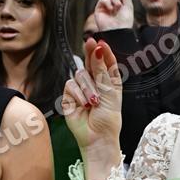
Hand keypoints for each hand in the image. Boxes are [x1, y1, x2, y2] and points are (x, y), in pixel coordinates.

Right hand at [62, 39, 121, 153]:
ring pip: (80, 74)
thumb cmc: (108, 117)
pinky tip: (83, 104)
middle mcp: (95, 82)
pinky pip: (70, 85)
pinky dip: (78, 94)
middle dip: (90, 52)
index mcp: (109, 81)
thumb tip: (98, 50)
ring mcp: (82, 88)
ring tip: (93, 102)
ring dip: (88, 87)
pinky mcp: (69, 96)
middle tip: (91, 43)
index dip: (103, 51)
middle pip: (90, 62)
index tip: (101, 42)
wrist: (97, 136)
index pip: (106, 62)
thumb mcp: (110, 92)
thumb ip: (102, 71)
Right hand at [94, 0, 133, 30]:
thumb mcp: (128, 6)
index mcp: (122, 5)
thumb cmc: (124, 22)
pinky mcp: (99, 9)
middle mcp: (114, 5)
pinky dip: (107, 2)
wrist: (118, 32)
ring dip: (115, 0)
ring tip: (117, 8)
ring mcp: (106, 7)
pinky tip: (110, 9)